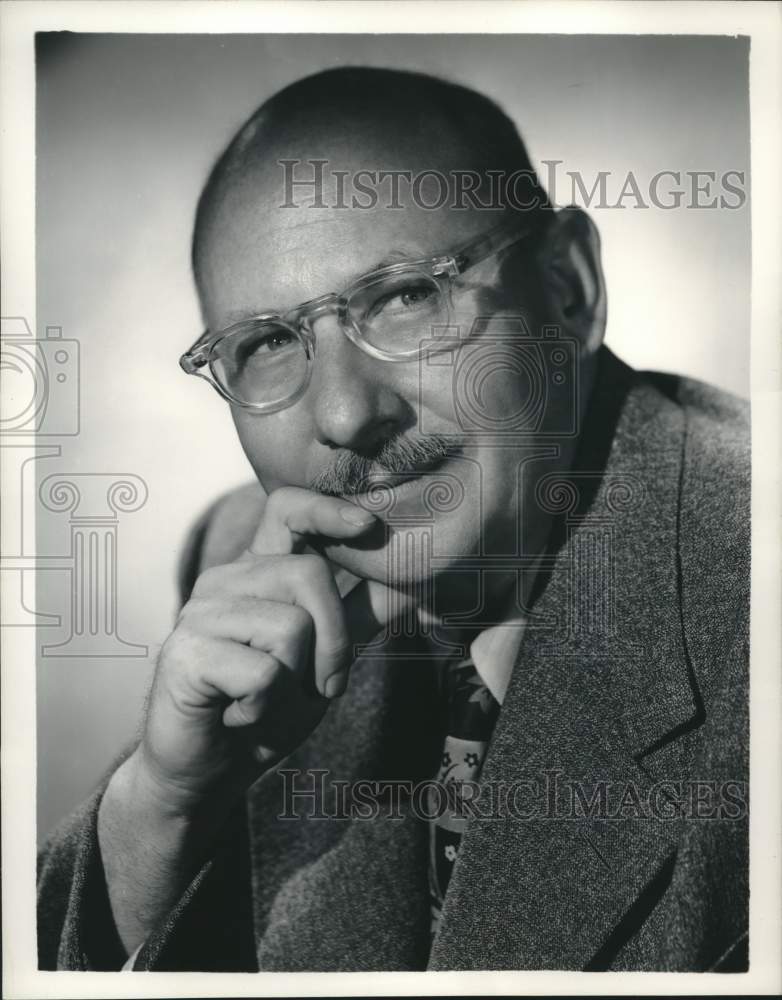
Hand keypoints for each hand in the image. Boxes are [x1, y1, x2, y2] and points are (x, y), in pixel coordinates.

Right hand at [136, 487, 405, 816]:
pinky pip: (264, 674)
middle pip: (309, 576)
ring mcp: (199, 614)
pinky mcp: (186, 653)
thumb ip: (357, 617)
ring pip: (291, 628)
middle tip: (313, 687)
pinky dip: (265, 708)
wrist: (206, 773)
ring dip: (295, 684)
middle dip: (333, 643)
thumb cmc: (265, 710)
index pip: (287, 509)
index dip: (327, 508)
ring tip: (264, 701)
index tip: (368, 525)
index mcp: (256, 573)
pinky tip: (238, 715)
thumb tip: (409, 580)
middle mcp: (224, 581)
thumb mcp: (323, 661)